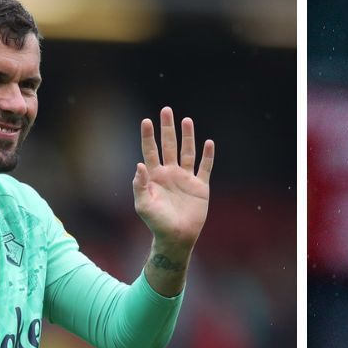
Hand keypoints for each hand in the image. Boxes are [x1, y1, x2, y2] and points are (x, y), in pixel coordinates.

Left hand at [133, 106, 214, 249]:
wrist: (176, 237)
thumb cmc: (156, 223)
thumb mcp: (143, 205)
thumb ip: (139, 185)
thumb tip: (139, 165)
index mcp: (155, 176)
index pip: (150, 151)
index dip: (148, 136)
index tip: (146, 121)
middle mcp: (170, 173)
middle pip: (169, 145)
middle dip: (167, 128)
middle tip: (166, 110)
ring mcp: (186, 179)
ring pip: (187, 152)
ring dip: (187, 136)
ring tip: (186, 120)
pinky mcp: (200, 186)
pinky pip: (205, 168)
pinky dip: (207, 156)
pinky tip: (208, 143)